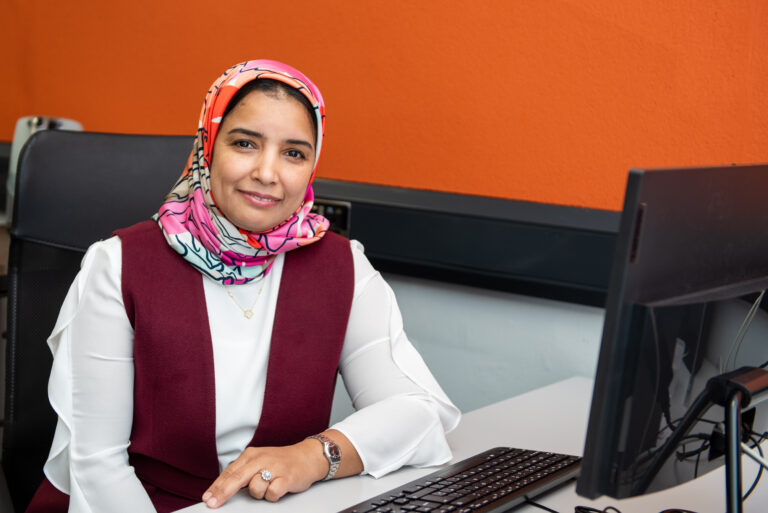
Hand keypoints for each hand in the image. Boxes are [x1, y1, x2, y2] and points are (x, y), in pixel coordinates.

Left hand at [202, 440, 327, 507]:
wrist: (308, 456)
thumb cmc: (281, 462)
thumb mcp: (259, 461)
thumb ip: (242, 472)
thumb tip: (221, 489)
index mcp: (251, 455)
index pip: (229, 472)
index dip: (217, 487)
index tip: (207, 498)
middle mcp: (261, 459)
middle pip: (236, 478)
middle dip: (222, 493)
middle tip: (212, 504)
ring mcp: (274, 467)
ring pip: (255, 489)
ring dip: (259, 493)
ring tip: (269, 485)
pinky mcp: (287, 477)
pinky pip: (272, 494)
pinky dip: (273, 495)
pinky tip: (278, 488)